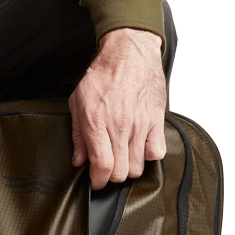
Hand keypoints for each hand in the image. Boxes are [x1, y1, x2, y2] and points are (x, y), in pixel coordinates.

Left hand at [69, 27, 166, 188]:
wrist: (128, 52)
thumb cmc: (102, 75)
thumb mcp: (78, 102)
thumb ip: (78, 135)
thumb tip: (78, 160)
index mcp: (97, 123)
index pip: (102, 166)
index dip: (98, 181)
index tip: (96, 182)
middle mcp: (119, 127)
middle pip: (120, 172)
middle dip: (111, 177)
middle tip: (107, 169)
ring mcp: (140, 125)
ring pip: (137, 167)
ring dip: (128, 168)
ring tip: (123, 159)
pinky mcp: (156, 121)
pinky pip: (157, 152)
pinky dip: (148, 156)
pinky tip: (139, 149)